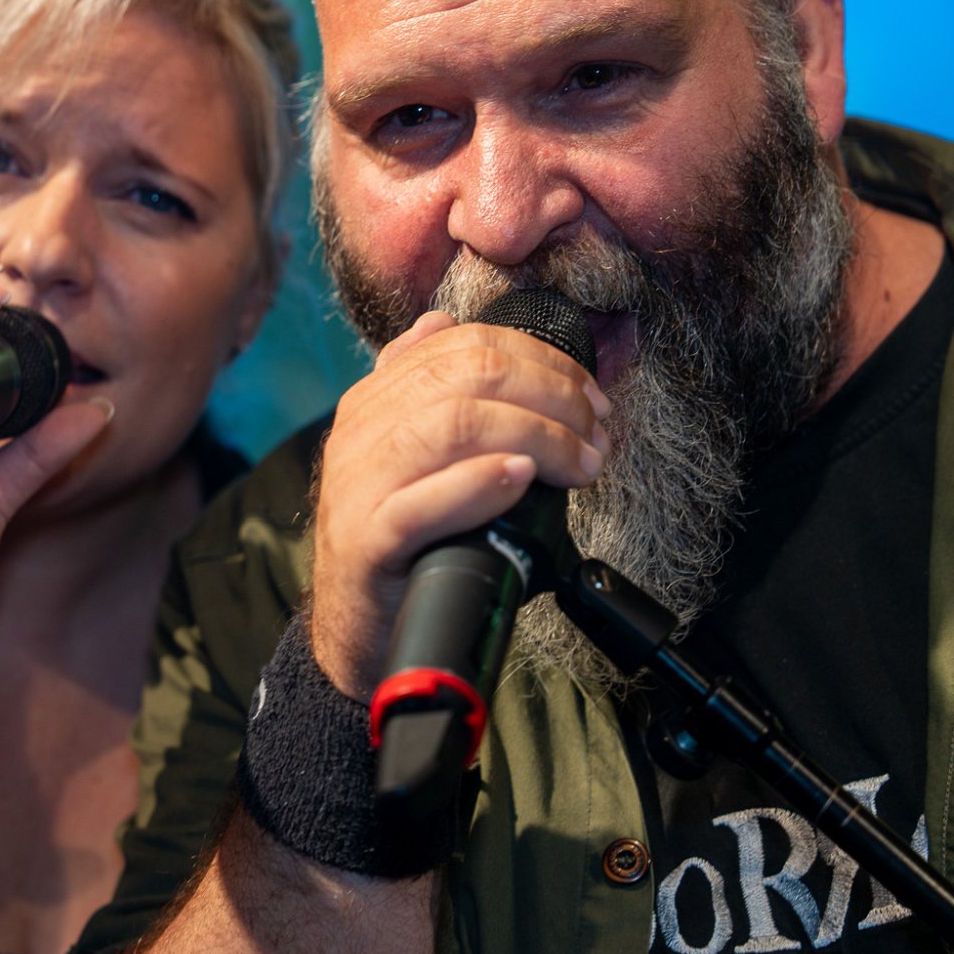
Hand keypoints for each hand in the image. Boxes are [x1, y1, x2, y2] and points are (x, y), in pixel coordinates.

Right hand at [308, 310, 610, 697]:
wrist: (360, 630)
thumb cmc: (403, 544)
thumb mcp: (411, 454)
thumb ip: (425, 391)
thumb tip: (443, 324)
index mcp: (374, 400)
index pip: (465, 345)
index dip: (543, 362)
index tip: (591, 399)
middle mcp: (360, 432)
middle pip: (466, 378)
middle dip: (551, 396)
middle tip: (595, 435)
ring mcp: (357, 487)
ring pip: (450, 427)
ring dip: (534, 436)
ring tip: (576, 463)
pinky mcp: (364, 544)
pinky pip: (418, 504)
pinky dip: (477, 484)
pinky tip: (518, 479)